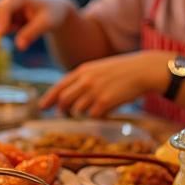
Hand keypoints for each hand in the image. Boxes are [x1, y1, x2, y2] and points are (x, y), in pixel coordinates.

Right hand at [0, 0, 73, 50]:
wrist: (54, 9)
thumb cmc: (52, 14)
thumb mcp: (46, 24)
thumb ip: (31, 34)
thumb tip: (19, 46)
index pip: (3, 9)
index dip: (0, 22)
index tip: (0, 36)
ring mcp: (4, 5)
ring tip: (10, 36)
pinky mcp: (3, 14)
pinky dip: (0, 32)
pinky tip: (17, 30)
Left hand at [40, 51, 169, 117]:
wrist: (142, 70)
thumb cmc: (120, 70)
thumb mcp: (97, 68)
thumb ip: (82, 79)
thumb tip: (67, 97)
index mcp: (82, 71)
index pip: (59, 86)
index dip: (49, 98)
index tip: (42, 107)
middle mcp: (85, 80)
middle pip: (63, 100)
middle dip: (61, 110)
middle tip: (64, 115)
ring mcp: (94, 91)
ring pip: (77, 110)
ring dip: (81, 114)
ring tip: (92, 109)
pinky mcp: (105, 102)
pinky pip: (93, 115)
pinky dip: (96, 115)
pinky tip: (105, 110)